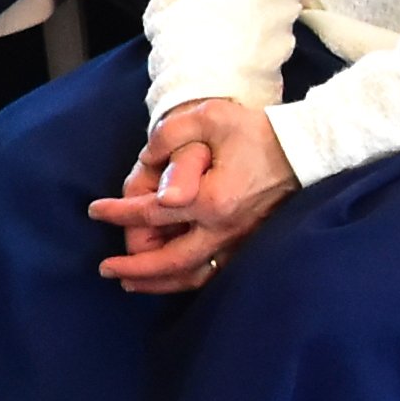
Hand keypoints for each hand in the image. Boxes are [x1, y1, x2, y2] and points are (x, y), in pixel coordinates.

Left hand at [93, 97, 300, 293]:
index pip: (151, 213)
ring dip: (158, 282)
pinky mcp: (251, 245)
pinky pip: (214, 274)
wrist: (304, 150)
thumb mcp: (209, 117)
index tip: (95, 211)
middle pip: (170, 260)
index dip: (118, 213)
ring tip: (130, 283)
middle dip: (133, 267)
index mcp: (211, 199)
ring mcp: (241, 242)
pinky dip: (187, 281)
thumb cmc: (254, 132)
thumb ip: (170, 135)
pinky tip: (170, 281)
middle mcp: (225, 229)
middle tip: (105, 268)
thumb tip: (145, 159)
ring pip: (193, 276)